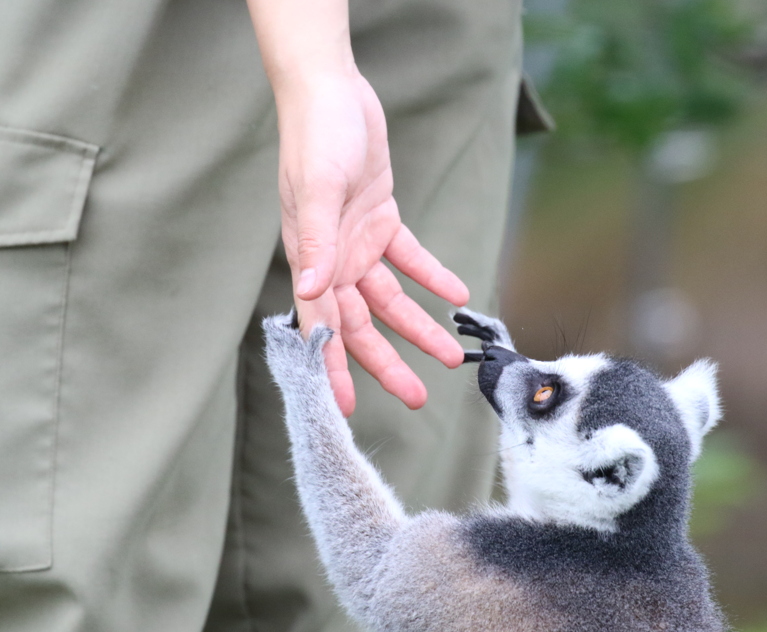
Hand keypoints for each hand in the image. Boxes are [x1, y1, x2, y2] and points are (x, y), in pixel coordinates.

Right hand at [277, 71, 468, 415]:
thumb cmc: (317, 136)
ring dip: (419, 327)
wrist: (332, 90)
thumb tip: (309, 292)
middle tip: (417, 397)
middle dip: (387, 363)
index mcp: (311, 259)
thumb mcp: (319, 189)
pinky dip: (432, 275)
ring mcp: (356, 241)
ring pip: (390, 299)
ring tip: (450, 356)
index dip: (331, 368)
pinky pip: (409, 257)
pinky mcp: (380, 218)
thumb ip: (316, 242)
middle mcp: (332, 259)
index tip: (344, 408)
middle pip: (362, 324)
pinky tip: (457, 294)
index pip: (321, 326)